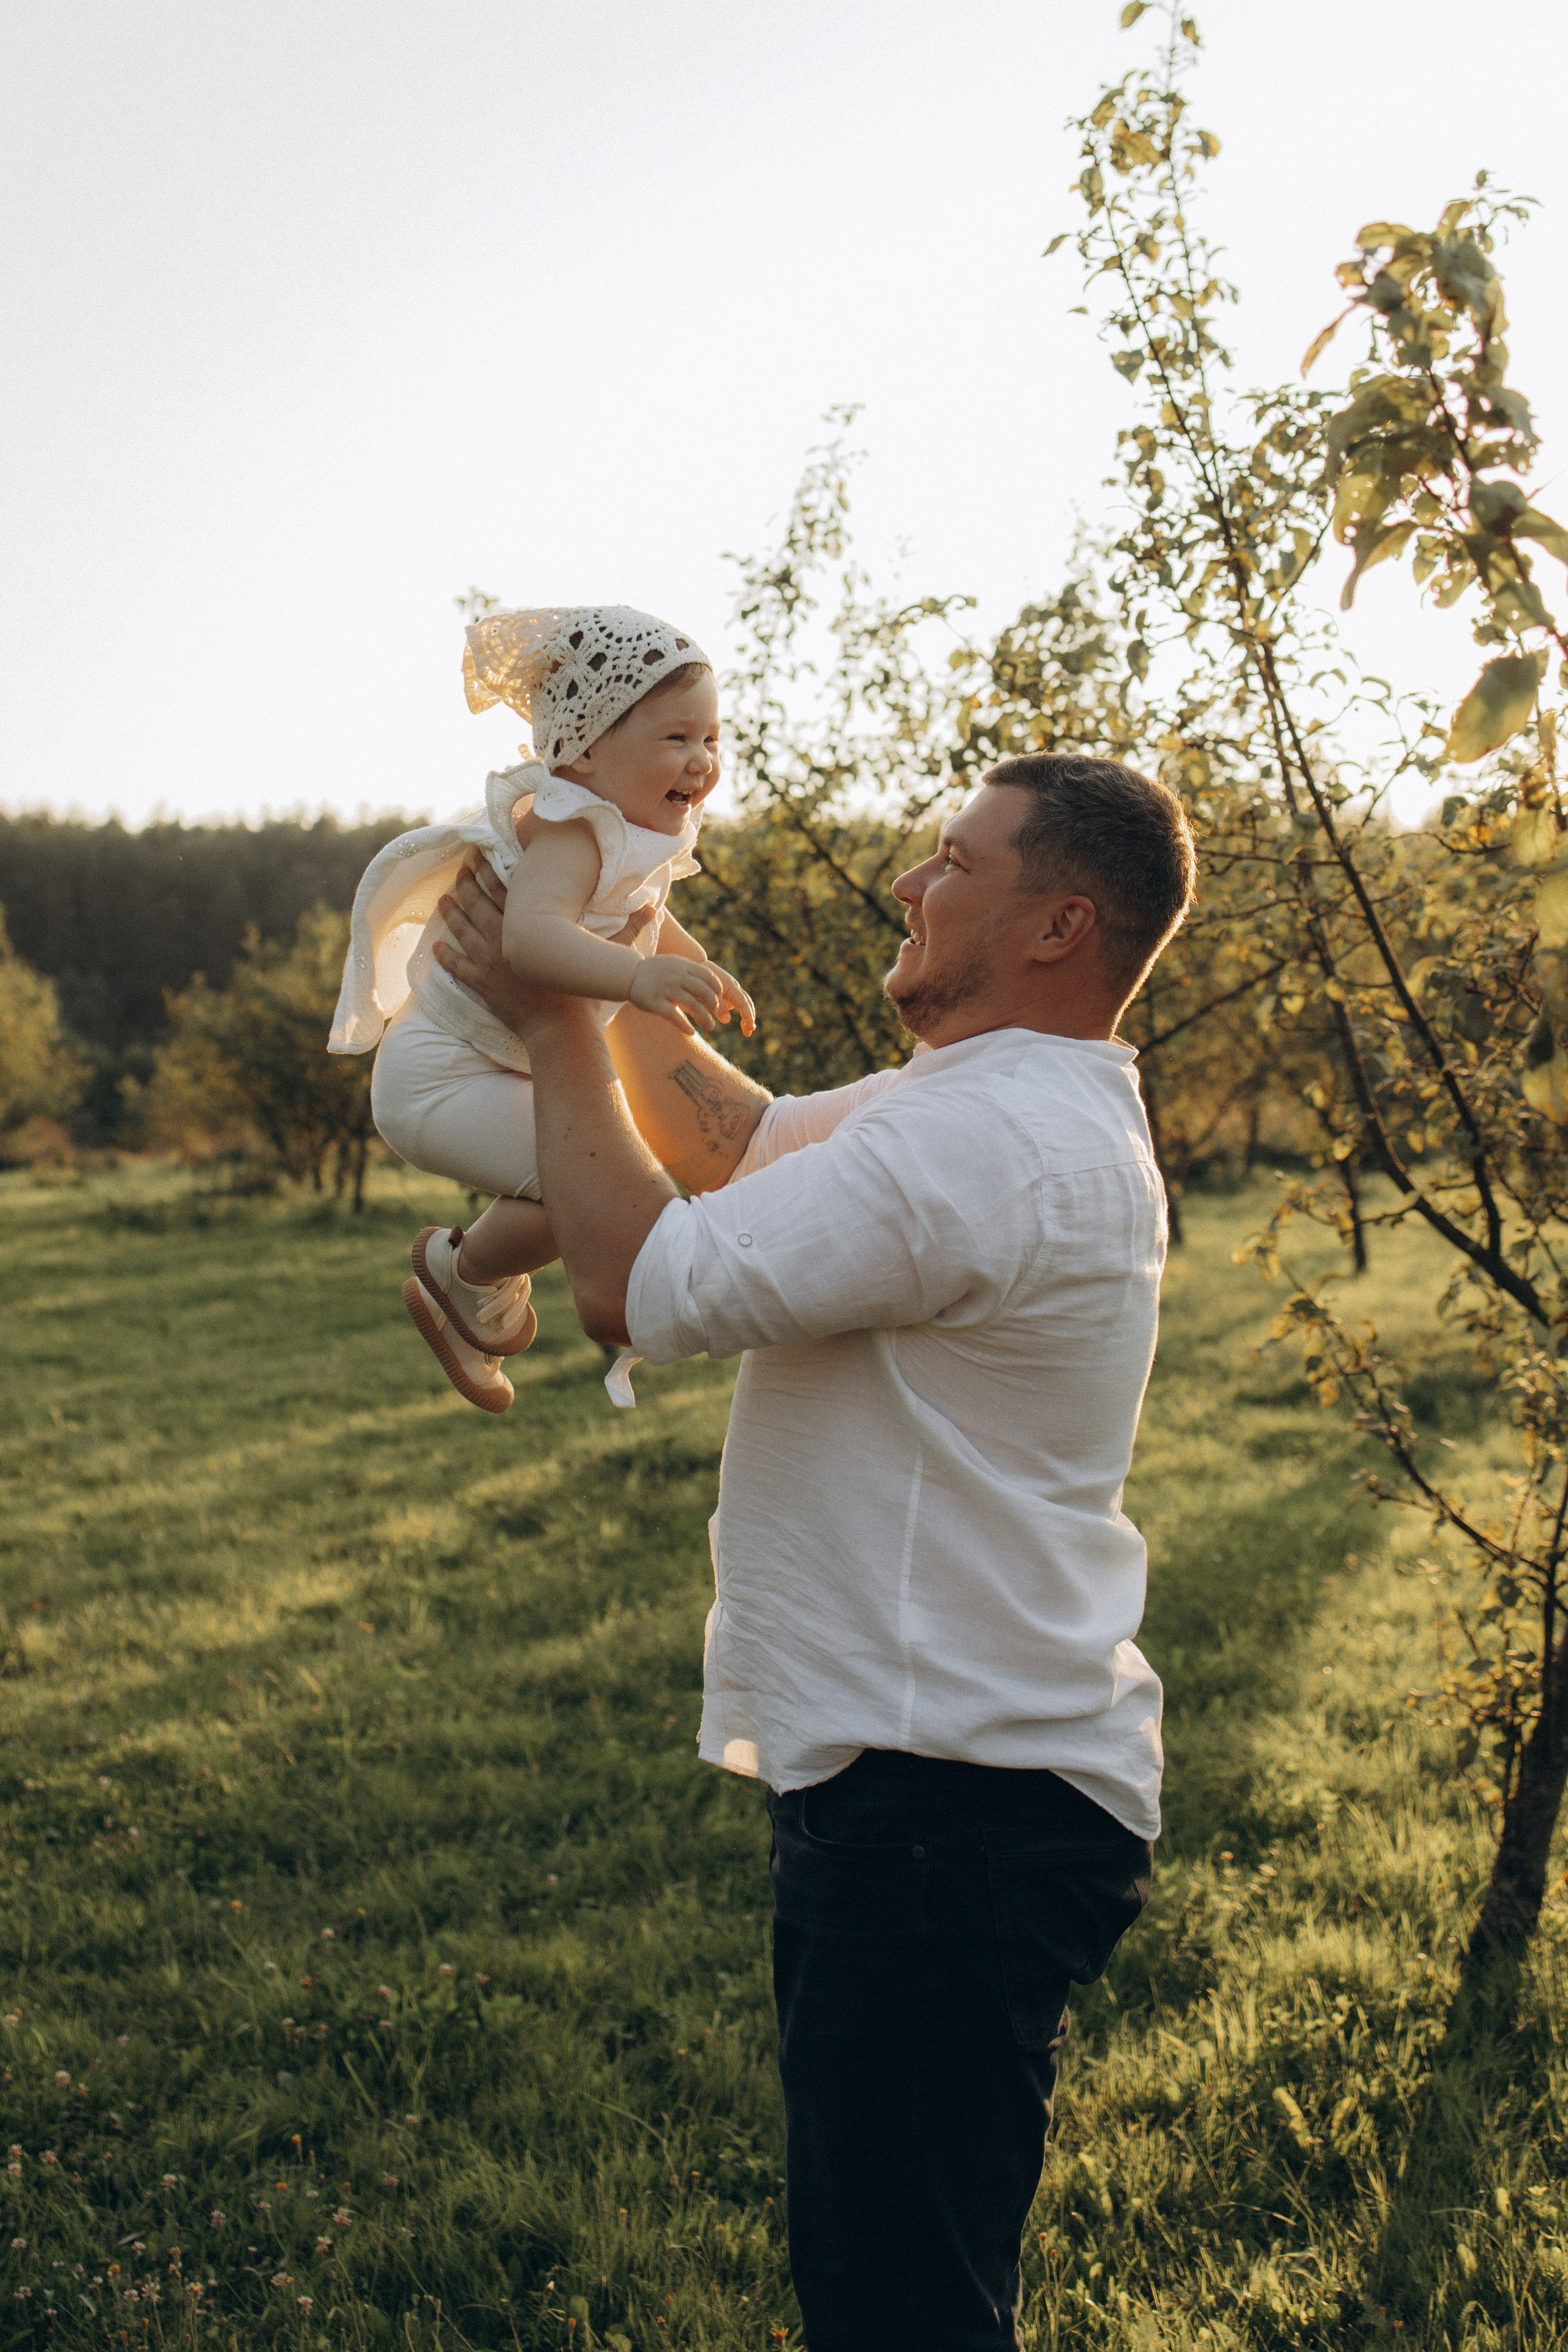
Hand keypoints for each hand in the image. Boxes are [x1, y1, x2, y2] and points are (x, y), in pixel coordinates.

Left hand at [433, 859, 655, 1035]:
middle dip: (468, 883)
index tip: (484, 853)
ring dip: (451, 914)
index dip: (493, 869)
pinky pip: (458, 969)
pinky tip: (436, 947)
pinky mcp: (483, 987)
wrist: (560, 1033)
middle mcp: (506, 941)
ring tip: (443, 898)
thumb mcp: (607, 958)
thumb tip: (652, 908)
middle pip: (480, 904)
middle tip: (459, 867)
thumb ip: (628, 931)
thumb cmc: (583, 996)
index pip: (507, 890)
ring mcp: (490, 964)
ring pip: (463, 931)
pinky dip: (445, 957)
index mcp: (533, 928)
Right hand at [629, 954, 755, 1037]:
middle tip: (718, 1014)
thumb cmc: (654, 972)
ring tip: (711, 1027)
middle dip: (714, 1005)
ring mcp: (665, 989)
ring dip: (704, 1018)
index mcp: (681, 966)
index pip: (707, 977)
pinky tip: (691, 1033)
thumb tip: (713, 983)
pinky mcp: (654, 1003)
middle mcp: (675, 976)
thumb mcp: (673, 964)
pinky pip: (674, 1016)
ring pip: (692, 1005)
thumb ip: (690, 972)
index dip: (717, 989)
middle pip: (703, 991)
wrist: (627, 974)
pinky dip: (684, 1026)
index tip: (720, 999)